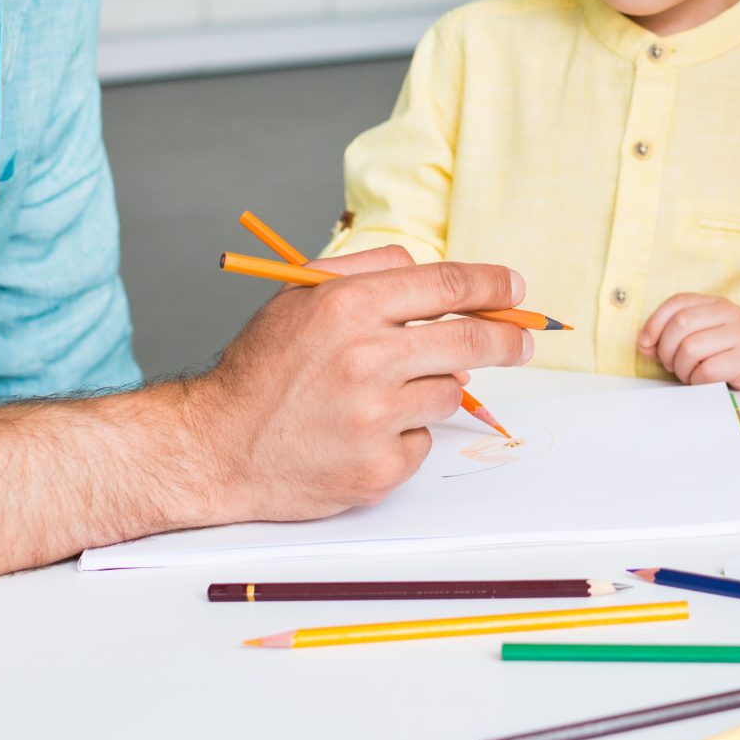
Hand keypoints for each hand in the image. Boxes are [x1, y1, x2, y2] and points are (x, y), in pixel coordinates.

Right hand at [188, 248, 532, 522]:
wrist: (215, 446)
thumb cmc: (261, 369)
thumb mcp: (300, 296)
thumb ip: (367, 271)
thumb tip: (430, 272)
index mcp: (346, 307)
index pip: (446, 286)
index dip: (493, 286)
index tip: (516, 290)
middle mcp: (365, 360)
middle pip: (470, 342)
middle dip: (508, 340)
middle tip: (524, 342)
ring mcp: (373, 419)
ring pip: (448, 393)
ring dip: (431, 389)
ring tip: (379, 394)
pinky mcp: (377, 469)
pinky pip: (422, 441)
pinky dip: (403, 435)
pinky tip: (361, 433)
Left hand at [637, 293, 739, 389]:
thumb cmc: (722, 364)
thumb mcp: (694, 344)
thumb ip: (668, 339)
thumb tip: (644, 343)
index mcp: (716, 304)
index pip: (677, 302)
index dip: (654, 323)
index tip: (645, 344)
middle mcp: (731, 313)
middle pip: (681, 324)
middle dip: (667, 350)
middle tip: (672, 366)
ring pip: (690, 348)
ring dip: (683, 369)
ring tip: (692, 375)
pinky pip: (707, 370)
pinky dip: (698, 382)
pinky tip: (707, 384)